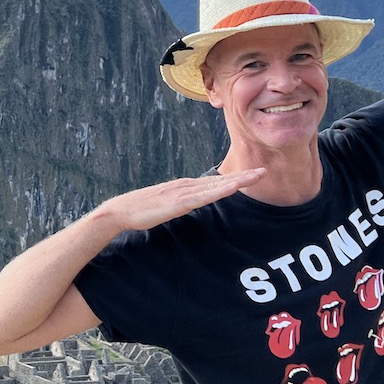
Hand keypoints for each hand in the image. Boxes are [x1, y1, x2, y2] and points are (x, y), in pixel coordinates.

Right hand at [92, 169, 264, 231]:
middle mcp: (185, 186)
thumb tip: (185, 209)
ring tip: (257, 176)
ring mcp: (183, 193)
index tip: (250, 177)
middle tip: (263, 171)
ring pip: (216, 186)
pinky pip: (205, 197)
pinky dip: (220, 191)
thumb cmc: (138, 212)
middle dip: (242, 176)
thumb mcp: (162, 208)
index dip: (233, 179)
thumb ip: (175, 206)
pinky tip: (234, 188)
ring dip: (238, 181)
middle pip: (220, 181)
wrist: (120, 212)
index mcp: (182, 187)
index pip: (213, 182)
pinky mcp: (179, 202)